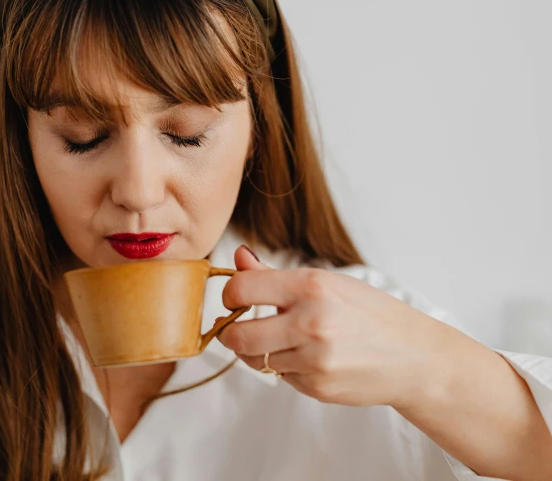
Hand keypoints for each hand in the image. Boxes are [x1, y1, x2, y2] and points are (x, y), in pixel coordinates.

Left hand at [216, 246, 453, 407]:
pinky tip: (309, 358)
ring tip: (280, 340)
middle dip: (230, 332)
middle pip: (238, 335)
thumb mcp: (328, 283)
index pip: (242, 289)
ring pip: (256, 359)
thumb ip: (275, 276)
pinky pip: (280, 377)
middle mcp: (311, 322)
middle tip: (237, 327)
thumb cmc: (371, 314)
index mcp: (312, 286)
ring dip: (258, 352)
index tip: (234, 300)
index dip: (229, 295)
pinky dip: (285, 368)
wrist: (414, 358)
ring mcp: (314, 358)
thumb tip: (238, 258)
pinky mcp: (317, 386)